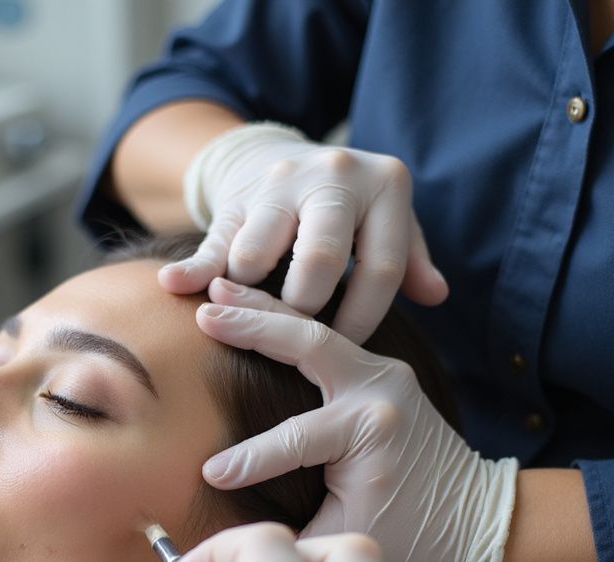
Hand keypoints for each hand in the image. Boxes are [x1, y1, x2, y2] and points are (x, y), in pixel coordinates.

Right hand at [163, 124, 447, 341]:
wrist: (281, 158)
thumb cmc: (346, 209)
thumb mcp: (387, 222)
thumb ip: (411, 258)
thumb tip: (437, 295)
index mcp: (384, 186)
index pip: (381, 268)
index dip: (364, 320)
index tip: (345, 350)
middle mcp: (334, 176)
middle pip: (319, 260)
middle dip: (303, 312)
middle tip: (294, 339)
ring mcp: (279, 185)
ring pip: (257, 255)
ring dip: (249, 298)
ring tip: (249, 320)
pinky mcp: (235, 199)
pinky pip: (213, 242)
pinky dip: (193, 270)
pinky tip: (176, 286)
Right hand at [196, 287, 517, 561]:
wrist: (477, 522)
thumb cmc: (412, 542)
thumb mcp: (344, 542)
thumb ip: (287, 532)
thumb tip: (234, 535)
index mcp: (369, 434)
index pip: (291, 439)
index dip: (245, 461)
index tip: (206, 474)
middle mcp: (380, 392)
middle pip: (307, 345)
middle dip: (251, 329)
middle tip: (202, 316)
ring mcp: (385, 375)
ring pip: (315, 329)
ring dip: (265, 307)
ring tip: (218, 285)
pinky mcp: (383, 372)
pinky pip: (329, 335)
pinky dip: (287, 318)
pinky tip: (252, 303)